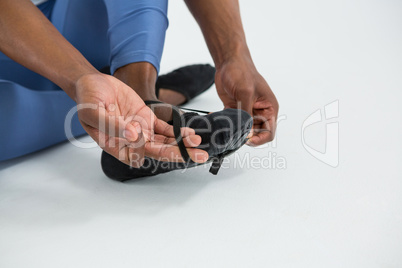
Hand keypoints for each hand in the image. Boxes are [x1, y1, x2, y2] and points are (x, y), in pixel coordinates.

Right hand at [74, 73, 208, 166]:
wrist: (93, 82)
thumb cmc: (88, 100)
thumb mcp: (95, 113)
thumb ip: (114, 126)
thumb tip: (133, 135)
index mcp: (116, 146)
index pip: (139, 156)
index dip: (155, 154)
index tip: (168, 149)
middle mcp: (132, 143)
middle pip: (158, 152)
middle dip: (180, 154)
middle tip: (198, 156)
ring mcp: (142, 131)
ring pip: (165, 142)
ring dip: (182, 143)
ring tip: (199, 143)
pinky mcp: (148, 119)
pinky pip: (165, 129)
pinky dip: (178, 131)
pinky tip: (190, 133)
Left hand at [215, 56, 278, 145]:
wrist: (228, 62)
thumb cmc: (242, 72)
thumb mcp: (245, 93)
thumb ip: (246, 114)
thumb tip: (246, 134)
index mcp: (269, 109)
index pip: (269, 132)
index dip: (259, 139)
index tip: (247, 140)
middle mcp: (259, 113)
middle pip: (255, 134)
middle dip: (244, 135)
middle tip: (231, 134)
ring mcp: (247, 112)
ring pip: (242, 130)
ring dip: (232, 130)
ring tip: (223, 125)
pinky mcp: (234, 110)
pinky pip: (231, 123)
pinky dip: (223, 123)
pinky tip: (215, 118)